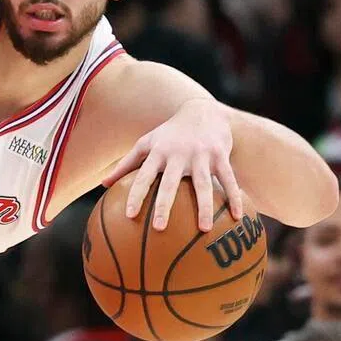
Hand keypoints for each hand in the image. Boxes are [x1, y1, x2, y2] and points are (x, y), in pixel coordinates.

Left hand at [102, 98, 242, 230]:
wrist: (203, 111)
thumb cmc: (169, 134)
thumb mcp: (146, 144)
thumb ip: (125, 164)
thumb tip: (102, 185)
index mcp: (158, 153)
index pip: (143, 177)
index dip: (136, 196)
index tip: (130, 216)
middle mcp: (178, 155)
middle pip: (170, 184)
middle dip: (164, 205)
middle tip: (159, 228)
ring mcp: (201, 156)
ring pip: (202, 185)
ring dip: (203, 207)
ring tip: (203, 230)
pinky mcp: (220, 156)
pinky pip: (228, 180)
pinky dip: (234, 197)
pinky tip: (237, 218)